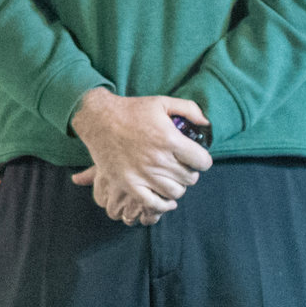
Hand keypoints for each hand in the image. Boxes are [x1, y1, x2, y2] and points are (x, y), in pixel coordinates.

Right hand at [70, 89, 212, 225]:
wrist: (98, 119)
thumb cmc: (131, 110)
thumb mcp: (162, 102)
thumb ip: (189, 109)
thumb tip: (206, 125)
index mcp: (169, 139)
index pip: (203, 162)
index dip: (202, 159)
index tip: (195, 157)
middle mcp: (158, 159)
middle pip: (190, 178)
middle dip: (189, 172)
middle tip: (181, 166)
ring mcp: (142, 174)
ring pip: (175, 192)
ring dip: (177, 186)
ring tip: (171, 178)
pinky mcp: (129, 184)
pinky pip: (153, 203)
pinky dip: (163, 204)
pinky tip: (164, 197)